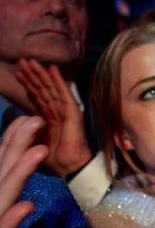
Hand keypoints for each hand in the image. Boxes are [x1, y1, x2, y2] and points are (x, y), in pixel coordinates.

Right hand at [0, 116, 48, 227]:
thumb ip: (5, 219)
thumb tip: (25, 204)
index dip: (13, 142)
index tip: (32, 119)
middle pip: (0, 173)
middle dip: (17, 145)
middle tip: (38, 119)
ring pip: (0, 198)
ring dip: (18, 174)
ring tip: (39, 151)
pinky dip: (9, 222)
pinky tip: (26, 207)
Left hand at [15, 59, 92, 176]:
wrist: (67, 166)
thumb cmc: (49, 157)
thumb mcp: (27, 139)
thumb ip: (18, 125)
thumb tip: (8, 111)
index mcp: (47, 117)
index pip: (37, 96)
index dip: (28, 84)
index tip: (18, 72)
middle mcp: (56, 111)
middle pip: (43, 89)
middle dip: (33, 75)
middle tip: (23, 61)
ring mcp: (65, 110)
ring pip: (51, 89)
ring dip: (42, 74)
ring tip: (31, 61)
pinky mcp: (73, 112)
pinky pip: (64, 94)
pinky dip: (58, 81)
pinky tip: (52, 69)